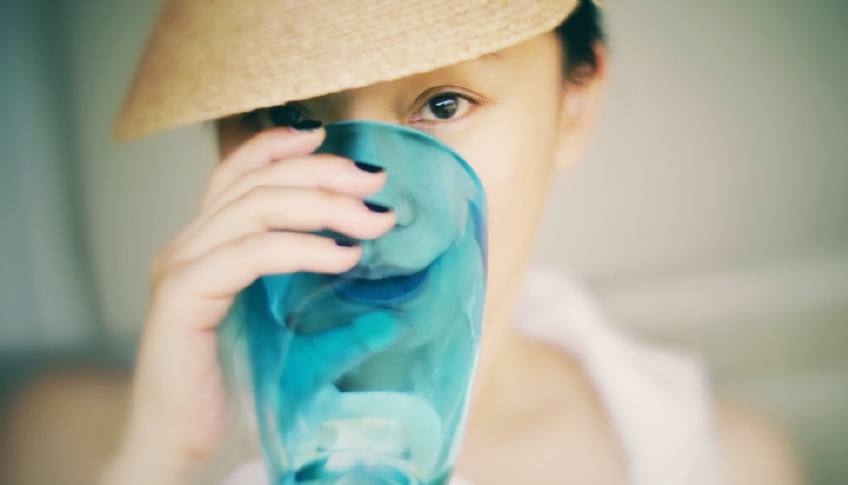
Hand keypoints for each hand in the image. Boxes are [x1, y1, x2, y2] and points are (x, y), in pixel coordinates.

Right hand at [102, 124, 396, 483]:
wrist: (184, 453)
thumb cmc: (234, 399)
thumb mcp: (296, 353)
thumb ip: (335, 329)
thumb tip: (391, 315)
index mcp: (210, 248)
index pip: (240, 175)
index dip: (282, 148)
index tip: (332, 137)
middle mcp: (190, 247)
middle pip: (256, 182)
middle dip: (322, 172)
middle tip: (376, 182)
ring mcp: (181, 268)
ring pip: (254, 207)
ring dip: (322, 205)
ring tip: (373, 221)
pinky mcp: (181, 298)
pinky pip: (248, 254)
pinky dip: (300, 248)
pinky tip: (342, 257)